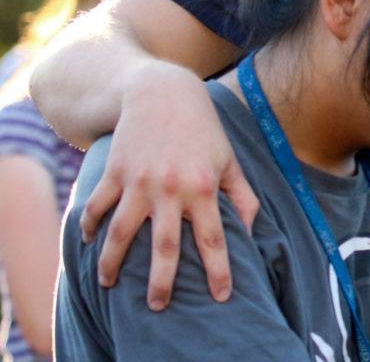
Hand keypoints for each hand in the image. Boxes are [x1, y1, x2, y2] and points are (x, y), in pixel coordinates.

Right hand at [80, 62, 258, 310]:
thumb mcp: (229, 160)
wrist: (162, 93)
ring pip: (122, 233)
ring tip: (108, 283)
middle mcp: (172, 188)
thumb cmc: (203, 131)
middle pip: (165, 246)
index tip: (221, 296)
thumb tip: (250, 229)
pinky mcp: (115, 171)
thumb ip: (242, 195)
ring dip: (113, 262)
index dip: (218, 269)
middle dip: (162, 281)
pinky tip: (89, 242)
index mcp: (204, 187)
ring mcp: (140, 181)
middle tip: (158, 306)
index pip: (214, 238)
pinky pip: (99, 206)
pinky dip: (90, 226)